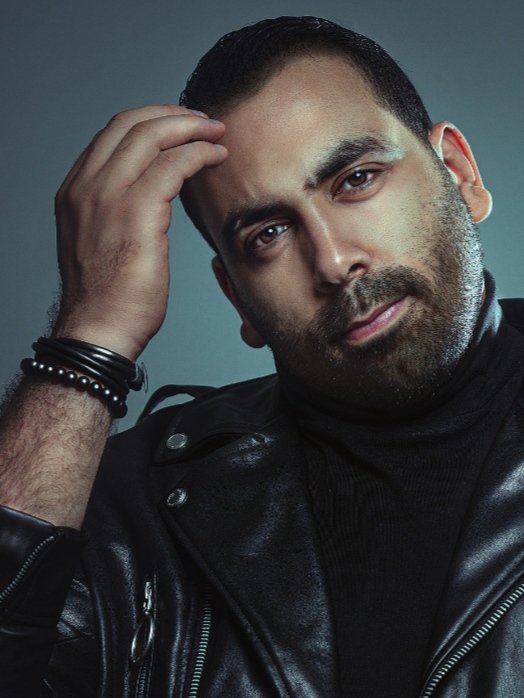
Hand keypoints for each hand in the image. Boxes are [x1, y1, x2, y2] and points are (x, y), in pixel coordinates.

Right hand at [53, 105, 226, 359]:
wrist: (98, 329)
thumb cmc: (108, 297)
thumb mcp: (101, 242)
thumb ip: (116, 211)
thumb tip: (153, 196)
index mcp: (75, 191)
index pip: (111, 135)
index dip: (149, 121)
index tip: (178, 126)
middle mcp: (86, 186)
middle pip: (130, 124)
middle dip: (173, 115)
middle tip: (204, 122)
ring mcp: (107, 196)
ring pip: (151, 136)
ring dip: (191, 129)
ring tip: (216, 133)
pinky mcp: (136, 212)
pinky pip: (172, 165)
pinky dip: (199, 154)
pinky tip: (216, 158)